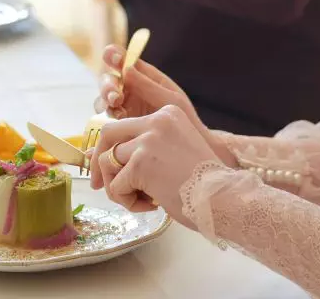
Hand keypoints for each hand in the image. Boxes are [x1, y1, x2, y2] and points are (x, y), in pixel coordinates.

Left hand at [89, 106, 224, 226]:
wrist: (223, 198)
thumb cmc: (204, 183)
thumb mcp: (176, 150)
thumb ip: (148, 146)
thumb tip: (109, 158)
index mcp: (167, 114)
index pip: (126, 124)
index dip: (112, 147)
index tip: (106, 168)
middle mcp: (156, 120)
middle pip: (109, 133)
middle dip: (97, 160)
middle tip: (97, 184)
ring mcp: (147, 140)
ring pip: (109, 162)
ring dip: (118, 187)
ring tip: (141, 200)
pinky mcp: (140, 163)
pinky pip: (116, 186)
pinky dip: (127, 201)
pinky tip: (150, 205)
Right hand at [95, 46, 235, 165]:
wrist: (189, 151)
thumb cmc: (186, 119)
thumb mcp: (170, 100)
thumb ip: (148, 85)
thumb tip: (125, 68)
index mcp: (142, 76)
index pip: (122, 60)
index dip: (114, 55)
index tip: (115, 58)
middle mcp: (128, 90)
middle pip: (108, 81)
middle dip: (108, 86)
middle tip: (115, 95)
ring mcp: (122, 108)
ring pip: (103, 101)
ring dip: (105, 103)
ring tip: (117, 109)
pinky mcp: (118, 129)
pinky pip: (105, 123)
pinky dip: (105, 124)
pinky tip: (114, 126)